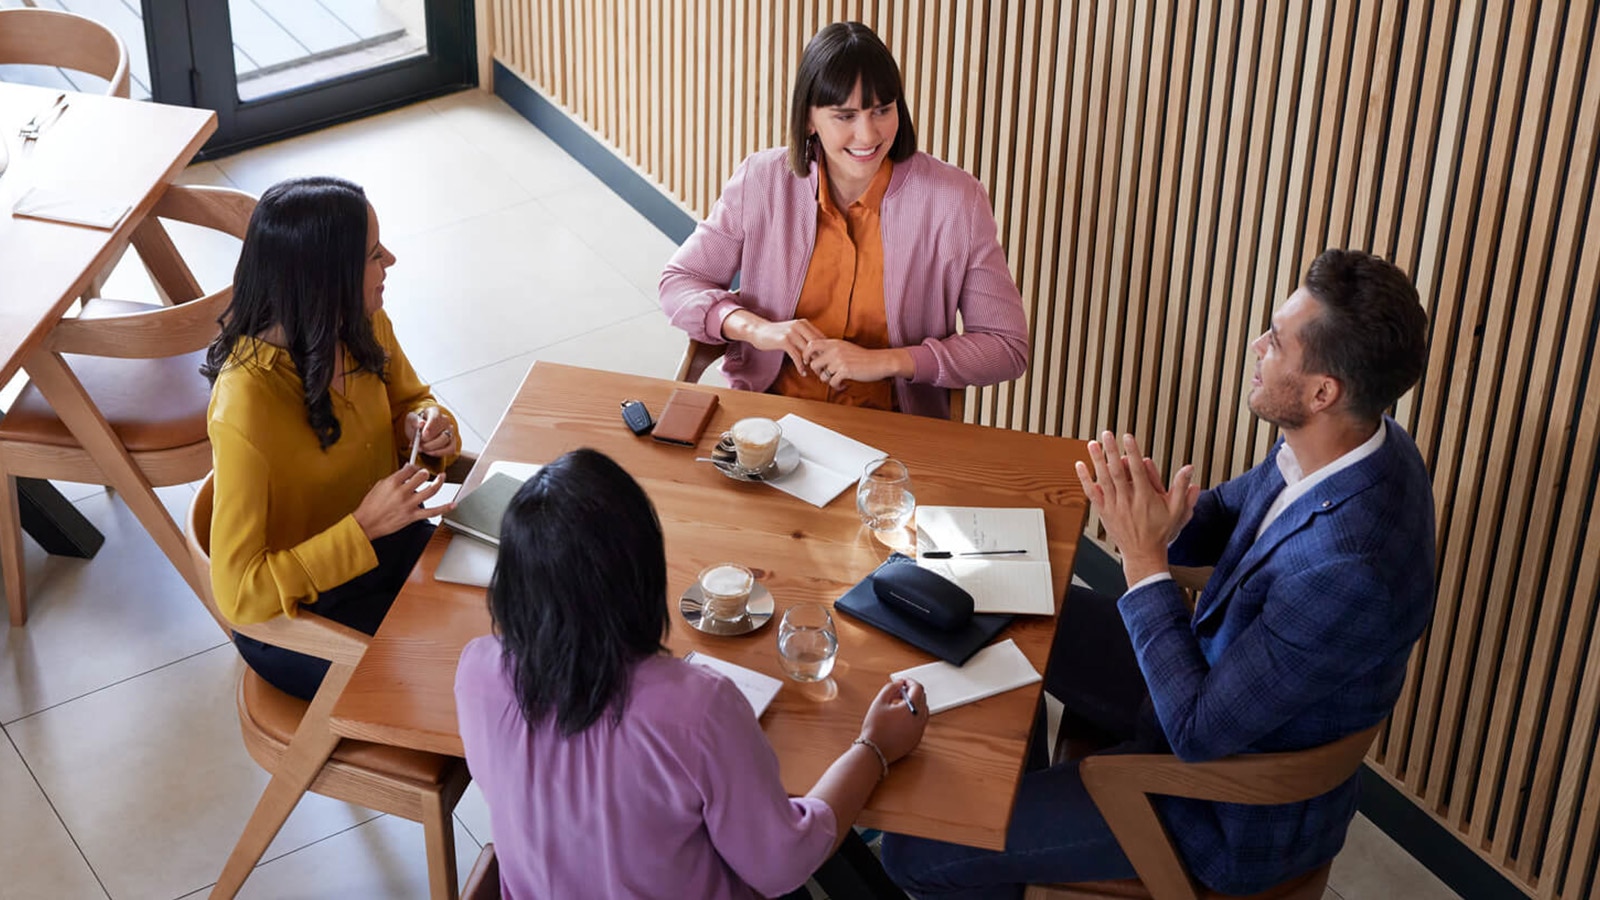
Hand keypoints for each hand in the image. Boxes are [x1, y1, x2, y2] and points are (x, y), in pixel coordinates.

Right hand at [352, 464, 449, 539]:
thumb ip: (393, 479)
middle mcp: (402, 492)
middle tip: (426, 473)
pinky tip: (453, 504)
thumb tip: (404, 473)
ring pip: (430, 491)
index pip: (410, 469)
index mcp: (393, 483)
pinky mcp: (412, 516)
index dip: (414, 467)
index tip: (415, 468)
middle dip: (425, 473)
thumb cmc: (370, 506)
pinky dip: (445, 508)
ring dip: (439, 482)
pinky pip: (432, 512)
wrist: (366, 523)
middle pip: (422, 476)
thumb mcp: (379, 486)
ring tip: (442, 478)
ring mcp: (409, 504)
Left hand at [405, 407, 455, 458]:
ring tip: (421, 448)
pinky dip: (438, 453)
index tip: (423, 435)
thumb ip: (414, 421)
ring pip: (445, 442)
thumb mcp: (411, 420)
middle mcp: (445, 421)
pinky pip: (450, 450)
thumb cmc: (417, 424)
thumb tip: (421, 423)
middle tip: (418, 445)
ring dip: (432, 448)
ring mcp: (451, 432)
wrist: (420, 430)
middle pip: (441, 433)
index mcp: (435, 412)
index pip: (436, 419)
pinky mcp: (452, 442)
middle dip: (429, 442)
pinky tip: (429, 452)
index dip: (430, 428)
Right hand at [722, 310, 824, 370]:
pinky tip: (802, 372)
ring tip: (815, 373)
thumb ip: (804, 337)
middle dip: (821, 358)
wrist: (758, 330)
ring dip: (812, 364)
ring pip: (808, 351)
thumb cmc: (776, 334)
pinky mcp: (784, 341)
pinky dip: (800, 366)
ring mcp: (792, 333)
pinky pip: (796, 356)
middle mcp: (799, 326)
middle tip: (824, 370)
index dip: (826, 351)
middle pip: (817, 344)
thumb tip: (819, 349)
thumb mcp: (793, 331)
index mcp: (804, 323)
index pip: (821, 337)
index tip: (828, 362)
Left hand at [802, 340, 913, 388]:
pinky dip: (837, 386)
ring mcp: (839, 360)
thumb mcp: (845, 348)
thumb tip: (816, 358)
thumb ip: (831, 350)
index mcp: (833, 343)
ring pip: (823, 376)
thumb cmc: (862, 357)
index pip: (811, 345)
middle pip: (813, 364)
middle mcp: (834, 350)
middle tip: (827, 375)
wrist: (879, 362)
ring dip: (829, 381)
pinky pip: (833, 383)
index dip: (806, 355)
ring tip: (838, 381)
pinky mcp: (845, 371)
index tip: (809, 362)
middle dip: (818, 373)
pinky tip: (844, 385)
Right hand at [859, 678, 927, 763]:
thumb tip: (900, 684)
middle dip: (912, 692)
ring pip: (923, 711)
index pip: (918, 689)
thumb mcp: (880, 702)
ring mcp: (919, 731)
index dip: (910, 682)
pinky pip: (919, 723)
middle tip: (898, 692)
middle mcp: (920, 720)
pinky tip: (899, 718)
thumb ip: (891, 688)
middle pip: (923, 699)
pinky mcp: (916, 739)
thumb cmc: (875, 727)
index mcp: (913, 709)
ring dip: (914, 704)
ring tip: (898, 705)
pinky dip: (913, 716)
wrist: (874, 750)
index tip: (902, 682)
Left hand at [1074, 431, 1198, 584]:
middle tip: (1106, 434)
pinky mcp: (1104, 512)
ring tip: (1092, 444)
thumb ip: (1182, 488)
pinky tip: (1079, 465)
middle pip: (1118, 471)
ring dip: (1097, 461)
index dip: (1133, 452)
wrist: (1143, 554)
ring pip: (1103, 480)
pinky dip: (1085, 479)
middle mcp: (1127, 500)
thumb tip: (1189, 469)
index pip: (1138, 470)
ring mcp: (1114, 506)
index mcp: (1145, 497)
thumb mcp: (1177, 511)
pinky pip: (1092, 493)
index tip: (1128, 437)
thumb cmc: (1160, 532)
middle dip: (1112, 451)